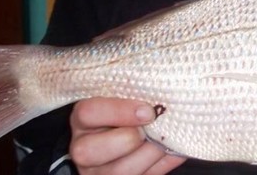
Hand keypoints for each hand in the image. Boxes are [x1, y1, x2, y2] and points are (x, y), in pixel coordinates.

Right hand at [69, 97, 185, 173]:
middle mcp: (83, 148)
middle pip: (92, 150)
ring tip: (165, 140)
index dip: (119, 111)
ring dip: (150, 154)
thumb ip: (135, 93)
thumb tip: (162, 89)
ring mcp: (98, 171)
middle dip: (131, 138)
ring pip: (119, 171)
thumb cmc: (127, 109)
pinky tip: (173, 150)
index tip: (147, 111)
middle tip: (151, 129)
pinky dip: (161, 164)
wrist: (127, 131)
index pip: (88, 113)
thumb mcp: (123, 97)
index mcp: (83, 119)